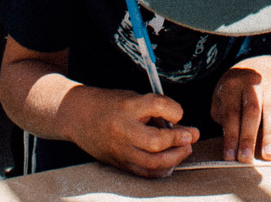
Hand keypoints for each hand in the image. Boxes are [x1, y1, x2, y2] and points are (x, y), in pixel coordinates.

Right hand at [71, 88, 196, 177]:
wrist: (78, 116)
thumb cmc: (109, 104)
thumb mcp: (132, 98)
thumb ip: (155, 111)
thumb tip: (181, 126)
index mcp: (127, 107)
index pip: (157, 106)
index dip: (175, 109)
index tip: (180, 113)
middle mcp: (122, 130)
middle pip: (156, 141)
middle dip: (178, 140)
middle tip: (191, 136)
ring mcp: (120, 150)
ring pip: (152, 162)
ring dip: (175, 157)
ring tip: (185, 149)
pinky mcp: (118, 163)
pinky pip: (144, 173)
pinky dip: (161, 169)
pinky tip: (170, 162)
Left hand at [211, 56, 270, 162]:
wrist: (258, 67)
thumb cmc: (236, 92)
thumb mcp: (222, 97)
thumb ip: (222, 116)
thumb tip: (229, 141)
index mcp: (232, 85)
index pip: (231, 113)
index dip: (230, 136)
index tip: (230, 157)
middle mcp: (252, 82)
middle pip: (251, 111)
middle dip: (248, 137)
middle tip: (246, 159)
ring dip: (269, 134)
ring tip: (269, 155)